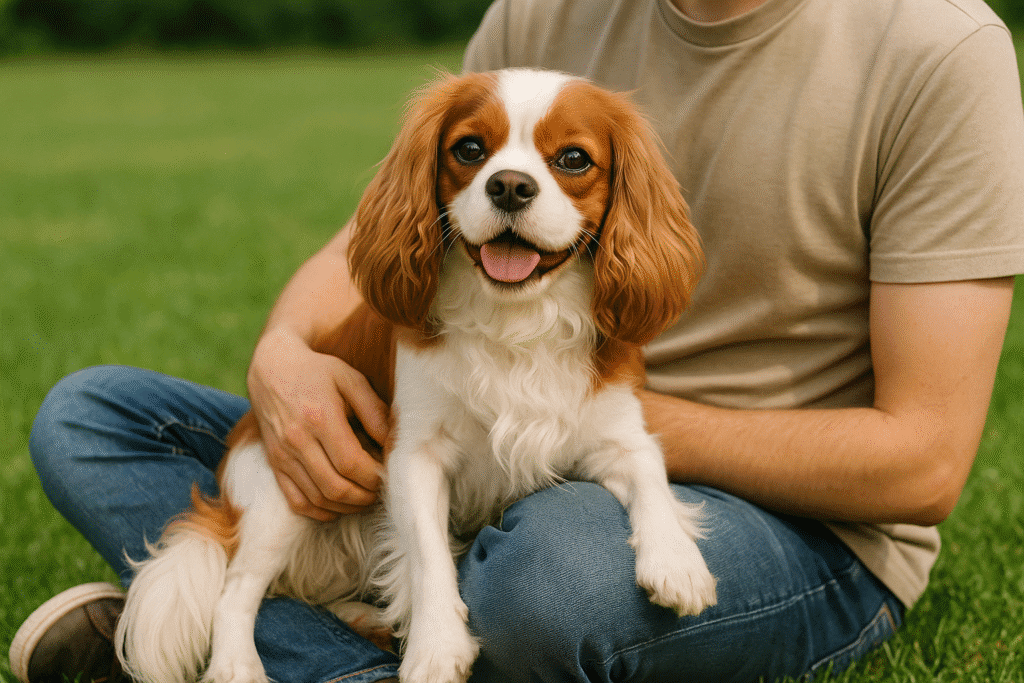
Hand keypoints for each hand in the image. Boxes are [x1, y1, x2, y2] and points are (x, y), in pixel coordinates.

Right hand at [247, 328, 389, 520]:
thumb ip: (374, 411)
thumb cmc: (317, 372)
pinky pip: (296, 501)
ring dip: (346, 507)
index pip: (351, 464)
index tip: (388, 475)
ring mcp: (283, 455)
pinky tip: (339, 505)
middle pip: (335, 487)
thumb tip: (393, 443)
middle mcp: (297, 441)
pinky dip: (320, 511)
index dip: (374, 477)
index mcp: (320, 418)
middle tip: (381, 491)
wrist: (271, 369)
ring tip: (365, 498)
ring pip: (317, 499)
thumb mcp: (350, 379)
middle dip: (364, 497)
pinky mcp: (274, 464)